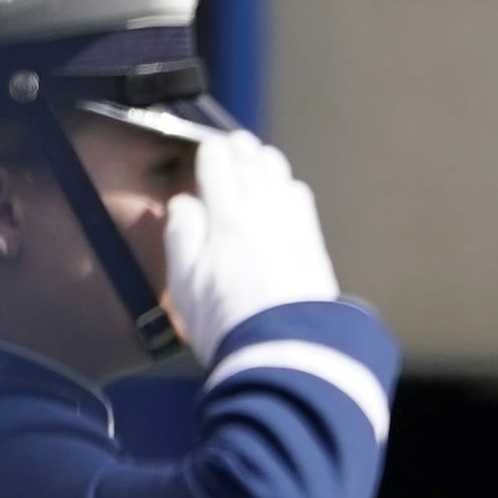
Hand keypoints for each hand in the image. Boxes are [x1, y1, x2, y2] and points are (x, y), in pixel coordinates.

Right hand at [161, 129, 341, 355]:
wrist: (288, 355)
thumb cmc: (226, 323)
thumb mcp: (185, 282)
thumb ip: (182, 234)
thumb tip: (186, 202)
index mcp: (227, 218)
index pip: (219, 165)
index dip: (212, 152)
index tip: (208, 148)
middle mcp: (265, 214)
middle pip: (254, 165)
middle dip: (242, 149)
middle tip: (236, 143)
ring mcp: (295, 229)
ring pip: (282, 178)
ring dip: (268, 163)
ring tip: (260, 159)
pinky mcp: (315, 249)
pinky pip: (303, 203)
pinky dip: (291, 188)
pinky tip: (289, 192)